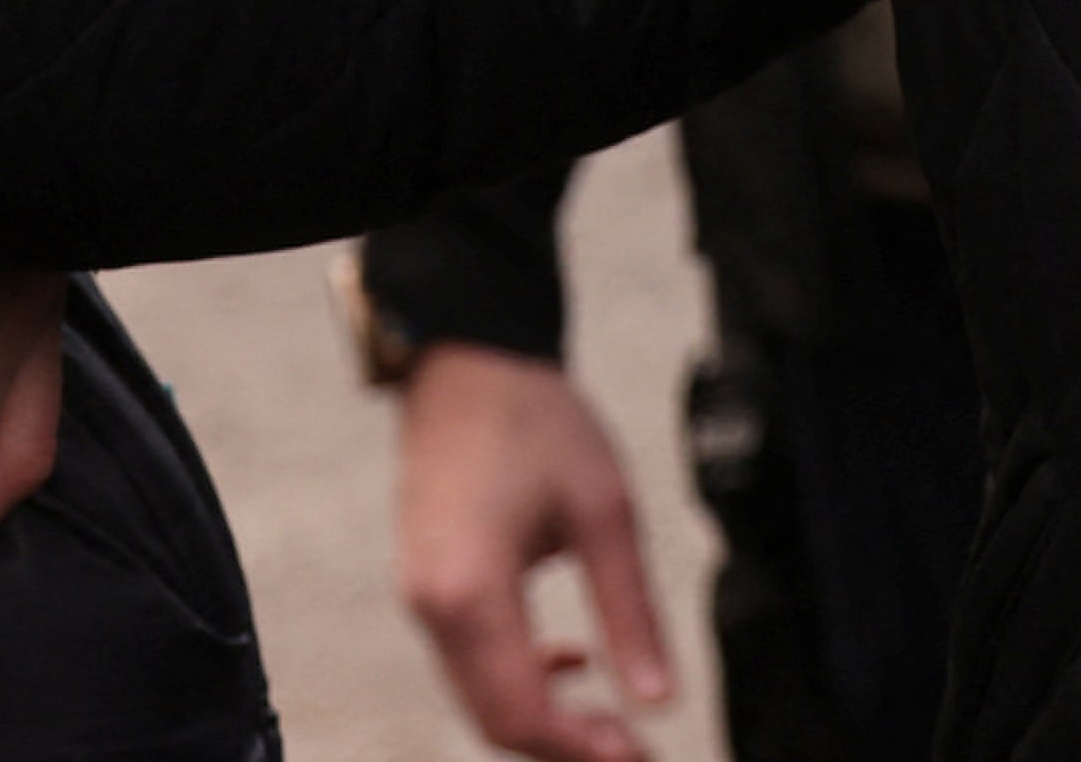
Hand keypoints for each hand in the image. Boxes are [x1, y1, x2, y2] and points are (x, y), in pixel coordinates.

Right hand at [393, 342, 674, 760]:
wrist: (467, 357)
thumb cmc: (533, 420)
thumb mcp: (605, 514)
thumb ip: (632, 615)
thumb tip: (660, 701)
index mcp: (471, 588)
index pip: (521, 711)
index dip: (583, 749)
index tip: (640, 753)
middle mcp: (431, 601)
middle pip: (493, 719)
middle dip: (564, 747)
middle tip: (634, 749)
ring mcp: (420, 591)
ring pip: (477, 696)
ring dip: (542, 719)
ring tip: (612, 720)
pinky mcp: (425, 580)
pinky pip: (466, 660)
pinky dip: (516, 680)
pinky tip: (569, 659)